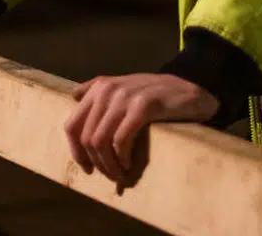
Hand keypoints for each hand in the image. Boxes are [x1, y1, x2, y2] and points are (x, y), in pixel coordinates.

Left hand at [65, 74, 219, 185]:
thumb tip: (73, 95)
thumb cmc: (154, 94)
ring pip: (100, 141)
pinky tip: (129, 166)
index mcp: (99, 87)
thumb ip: (98, 88)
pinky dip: (122, 158)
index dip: (76, 152)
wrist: (189, 90)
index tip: (88, 169)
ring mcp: (125, 96)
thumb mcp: (123, 86)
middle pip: (86, 137)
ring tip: (120, 175)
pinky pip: (121, 140)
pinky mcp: (143, 106)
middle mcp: (107, 89)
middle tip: (111, 176)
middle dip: (96, 163)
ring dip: (109, 165)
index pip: (71, 125)